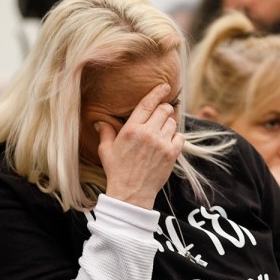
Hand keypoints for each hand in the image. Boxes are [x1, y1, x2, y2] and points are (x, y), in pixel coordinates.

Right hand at [100, 83, 185, 208]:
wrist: (131, 193)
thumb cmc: (117, 171)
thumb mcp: (106, 150)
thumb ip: (106, 132)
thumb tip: (99, 121)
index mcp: (131, 129)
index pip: (147, 104)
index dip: (157, 92)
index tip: (165, 86)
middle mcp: (148, 134)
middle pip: (164, 111)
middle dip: (165, 109)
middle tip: (163, 112)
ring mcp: (161, 144)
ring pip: (172, 123)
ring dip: (169, 124)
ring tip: (162, 131)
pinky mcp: (171, 155)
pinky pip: (180, 137)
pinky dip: (177, 137)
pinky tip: (169, 141)